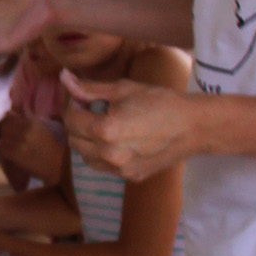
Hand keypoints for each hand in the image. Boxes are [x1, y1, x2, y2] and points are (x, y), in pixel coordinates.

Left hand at [0, 108, 65, 186]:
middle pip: (4, 126)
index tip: (0, 124)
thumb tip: (20, 108)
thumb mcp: (43, 128)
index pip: (9, 116)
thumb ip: (30, 117)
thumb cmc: (52, 146)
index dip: (3, 120)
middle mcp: (25, 131)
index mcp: (32, 123)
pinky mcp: (17, 155)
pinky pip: (2, 149)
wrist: (57, 165)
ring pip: (2, 138)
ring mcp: (20, 143)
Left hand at [62, 71, 203, 179]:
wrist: (192, 127)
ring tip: (107, 126)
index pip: (70, 120)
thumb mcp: (123, 89)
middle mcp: (109, 154)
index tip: (84, 99)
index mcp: (106, 130)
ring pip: (85, 156)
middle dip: (78, 123)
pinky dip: (102, 154)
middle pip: (73, 140)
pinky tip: (118, 140)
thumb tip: (63, 78)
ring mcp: (120, 169)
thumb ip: (90, 89)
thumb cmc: (160, 101)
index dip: (74, 106)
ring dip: (88, 141)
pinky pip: (103, 166)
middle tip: (94, 110)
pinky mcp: (130, 176)